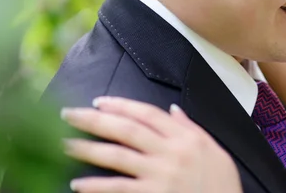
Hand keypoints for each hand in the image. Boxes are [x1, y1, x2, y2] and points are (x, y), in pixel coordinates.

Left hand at [61, 97, 241, 192]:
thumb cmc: (221, 183)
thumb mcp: (213, 150)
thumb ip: (191, 128)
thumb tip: (173, 110)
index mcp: (186, 137)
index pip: (148, 113)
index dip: (121, 105)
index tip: (99, 101)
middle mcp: (171, 152)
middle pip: (127, 129)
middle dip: (95, 119)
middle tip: (68, 114)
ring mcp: (160, 175)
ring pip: (117, 156)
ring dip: (88, 148)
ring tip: (63, 144)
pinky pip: (118, 188)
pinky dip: (96, 186)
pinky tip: (78, 184)